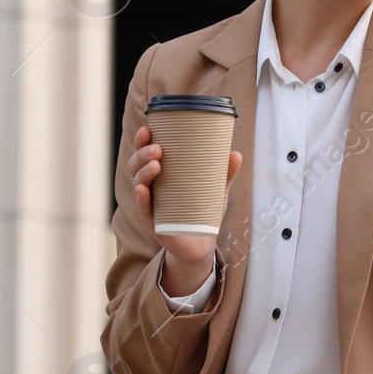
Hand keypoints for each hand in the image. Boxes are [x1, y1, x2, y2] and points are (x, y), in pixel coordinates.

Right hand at [128, 125, 241, 293]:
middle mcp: (150, 186)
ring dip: (143, 172)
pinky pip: (143, 209)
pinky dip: (142, 198)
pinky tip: (142, 190)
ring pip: (139, 183)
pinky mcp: (152, 222)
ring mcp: (149, 204)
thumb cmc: (203, 212)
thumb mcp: (215, 190)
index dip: (142, 140)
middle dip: (143, 153)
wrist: (201, 244)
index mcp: (161, 173)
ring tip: (156, 164)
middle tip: (158, 149)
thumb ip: (225, 173)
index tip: (148, 128)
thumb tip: (235, 154)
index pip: (145, 152)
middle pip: (137, 165)